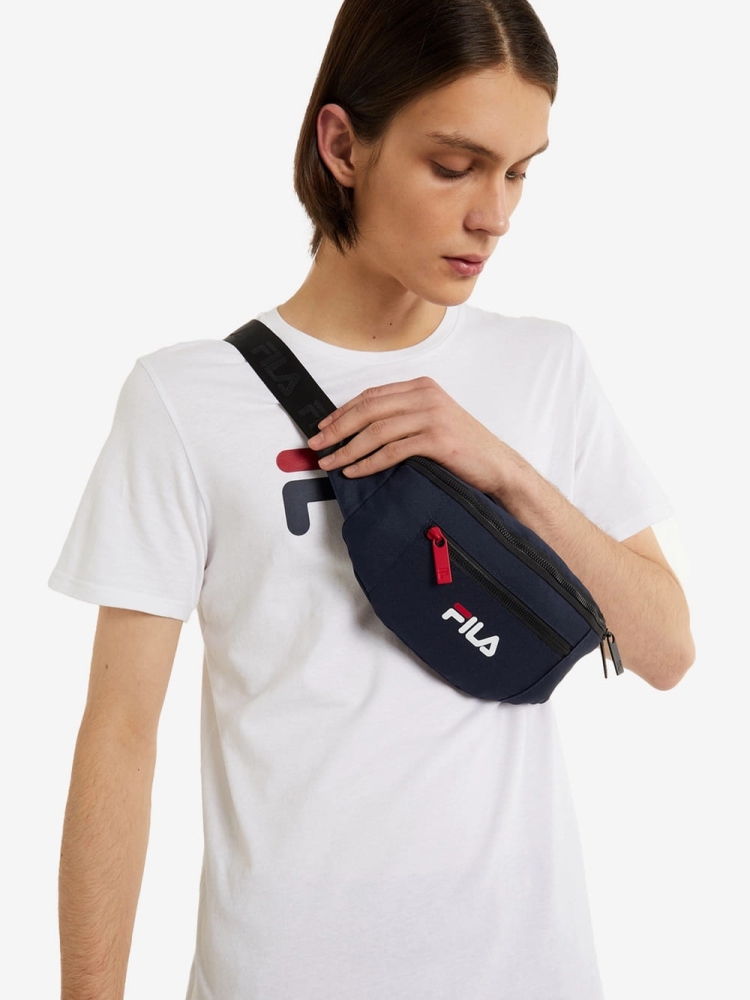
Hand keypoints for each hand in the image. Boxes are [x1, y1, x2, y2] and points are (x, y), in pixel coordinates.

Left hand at [306, 376, 527, 496]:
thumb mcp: (433, 422)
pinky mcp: (436, 439)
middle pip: (368, 409)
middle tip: (317, 444)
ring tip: (331, 462)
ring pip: (376, 430)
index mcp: (421, 387)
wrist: (499, 466)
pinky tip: (355, 471)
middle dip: (337, 428)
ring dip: (348, 448)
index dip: (343, 411)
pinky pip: (392, 450)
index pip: (371, 395)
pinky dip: (369, 462)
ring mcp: (431, 416)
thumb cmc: (464, 449)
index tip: (323, 426)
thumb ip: (403, 418)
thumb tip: (360, 432)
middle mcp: (425, 396)